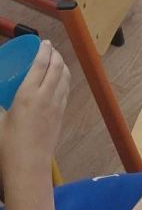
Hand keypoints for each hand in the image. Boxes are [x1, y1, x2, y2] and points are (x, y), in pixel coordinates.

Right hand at [0, 41, 69, 172]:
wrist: (29, 167)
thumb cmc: (9, 146)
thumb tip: (0, 93)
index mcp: (27, 95)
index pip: (41, 64)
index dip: (44, 50)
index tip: (44, 42)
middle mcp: (46, 96)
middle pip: (56, 66)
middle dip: (55, 54)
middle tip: (49, 49)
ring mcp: (56, 104)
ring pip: (65, 76)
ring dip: (62, 64)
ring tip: (56, 60)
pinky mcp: (61, 114)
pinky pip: (66, 89)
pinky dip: (64, 78)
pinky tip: (59, 80)